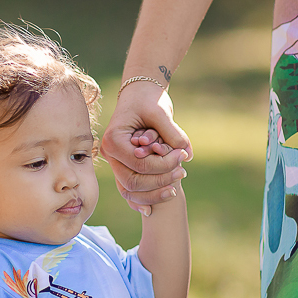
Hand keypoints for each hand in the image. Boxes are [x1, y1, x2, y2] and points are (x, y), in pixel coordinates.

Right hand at [101, 81, 190, 215]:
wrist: (139, 95)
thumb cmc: (148, 100)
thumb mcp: (160, 112)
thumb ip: (173, 133)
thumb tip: (187, 155)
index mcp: (113, 140)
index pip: (140, 164)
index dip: (164, 165)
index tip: (182, 155)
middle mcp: (110, 154)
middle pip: (132, 182)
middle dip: (160, 181)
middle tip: (182, 173)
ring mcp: (115, 162)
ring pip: (129, 190)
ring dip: (153, 193)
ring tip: (175, 187)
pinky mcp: (123, 166)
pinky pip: (129, 189)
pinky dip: (143, 198)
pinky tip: (158, 202)